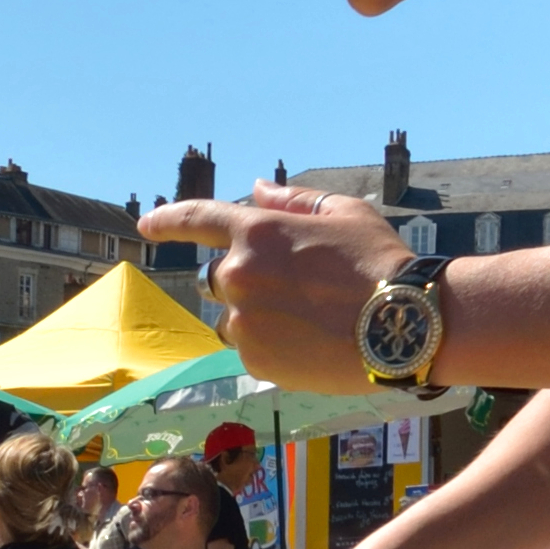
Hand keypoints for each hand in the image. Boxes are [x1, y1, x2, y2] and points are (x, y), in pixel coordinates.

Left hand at [139, 187, 409, 387]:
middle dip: (239, 281)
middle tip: (288, 291)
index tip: (145, 225)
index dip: (166, 220)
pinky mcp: (256, 361)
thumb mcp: (343, 213)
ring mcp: (244, 321)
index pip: (195, 219)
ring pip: (231, 320)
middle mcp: (238, 275)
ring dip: (254, 317)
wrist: (404, 328)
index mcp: (256, 231)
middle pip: (213, 278)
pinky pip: (250, 351)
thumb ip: (293, 200)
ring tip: (306, 321)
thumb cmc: (380, 262)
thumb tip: (259, 187)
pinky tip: (311, 344)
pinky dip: (272, 347)